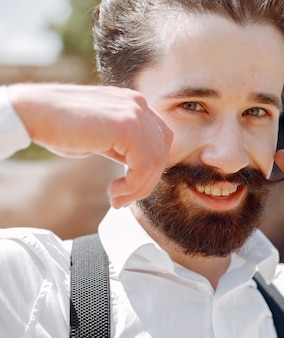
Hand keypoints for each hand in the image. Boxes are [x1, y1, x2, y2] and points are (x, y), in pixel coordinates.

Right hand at [7, 83, 172, 207]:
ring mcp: (135, 113)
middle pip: (162, 152)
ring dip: (138, 188)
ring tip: (117, 199)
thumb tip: (141, 170)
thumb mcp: (103, 136)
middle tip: (123, 199)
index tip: (131, 186)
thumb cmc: (61, 126)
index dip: (151, 167)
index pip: (161, 140)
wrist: (33, 113)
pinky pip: (144, 166)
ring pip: (155, 162)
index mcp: (135, 104)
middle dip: (146, 182)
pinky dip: (132, 185)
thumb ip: (125, 146)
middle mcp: (139, 104)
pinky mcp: (126, 126)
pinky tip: (113, 191)